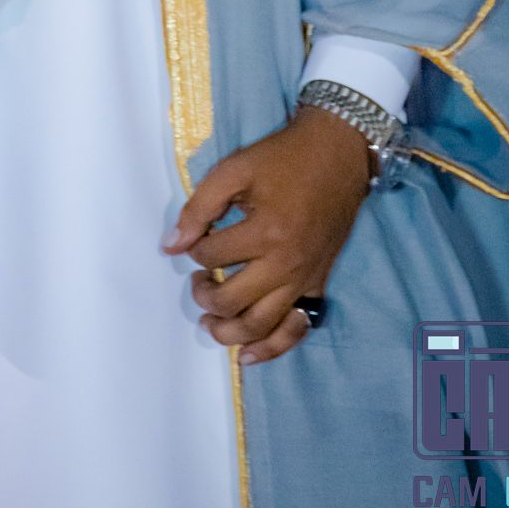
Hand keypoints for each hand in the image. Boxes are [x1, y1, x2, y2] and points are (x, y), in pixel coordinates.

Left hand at [164, 106, 369, 364]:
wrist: (337, 153)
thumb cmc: (283, 158)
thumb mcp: (235, 169)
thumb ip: (199, 207)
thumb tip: (171, 246)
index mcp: (264, 233)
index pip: (211, 256)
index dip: (194, 248)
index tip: (196, 237)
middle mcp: (286, 265)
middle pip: (233, 302)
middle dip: (204, 296)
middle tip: (198, 281)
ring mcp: (305, 279)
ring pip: (262, 327)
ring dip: (229, 333)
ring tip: (210, 323)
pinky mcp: (318, 284)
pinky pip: (295, 329)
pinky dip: (272, 347)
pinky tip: (249, 354)